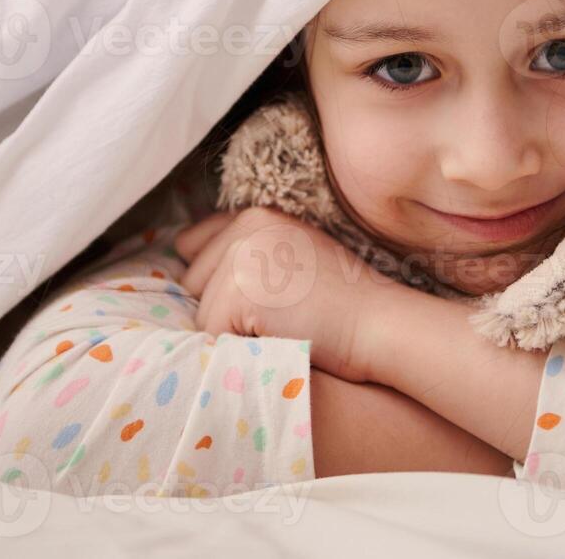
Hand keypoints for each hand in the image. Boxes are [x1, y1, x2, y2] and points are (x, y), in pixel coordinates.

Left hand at [175, 206, 396, 382]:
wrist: (379, 324)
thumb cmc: (342, 304)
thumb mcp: (293, 257)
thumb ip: (248, 255)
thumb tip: (185, 275)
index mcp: (256, 214)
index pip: (194, 247)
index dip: (214, 281)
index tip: (253, 299)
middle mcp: (245, 226)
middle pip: (191, 282)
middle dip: (219, 307)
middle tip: (275, 315)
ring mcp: (242, 255)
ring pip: (199, 313)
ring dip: (228, 331)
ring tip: (278, 327)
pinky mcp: (240, 288)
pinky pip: (211, 336)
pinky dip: (236, 350)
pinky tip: (275, 339)